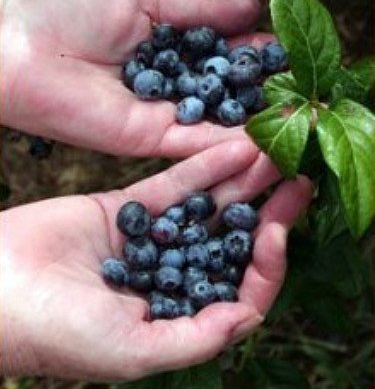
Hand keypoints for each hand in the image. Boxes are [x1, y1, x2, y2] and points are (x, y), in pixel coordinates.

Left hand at [0, 0, 271, 156]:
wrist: (21, 47)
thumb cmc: (72, 11)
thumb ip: (200, 10)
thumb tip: (252, 6)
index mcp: (168, 51)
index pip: (222, 55)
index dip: (255, 52)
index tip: (287, 48)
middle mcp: (168, 89)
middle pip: (223, 94)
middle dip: (259, 91)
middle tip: (297, 88)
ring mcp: (158, 117)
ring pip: (214, 124)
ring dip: (251, 122)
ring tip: (291, 118)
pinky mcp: (146, 140)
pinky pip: (194, 143)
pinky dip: (226, 143)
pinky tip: (261, 137)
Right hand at [1, 141, 311, 380]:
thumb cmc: (55, 332)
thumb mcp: (130, 351)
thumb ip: (192, 338)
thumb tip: (247, 317)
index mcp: (177, 317)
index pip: (239, 290)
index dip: (266, 263)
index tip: (279, 230)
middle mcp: (171, 277)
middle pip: (231, 243)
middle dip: (267, 213)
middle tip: (297, 180)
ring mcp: (151, 239)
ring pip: (207, 208)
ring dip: (241, 182)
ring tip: (271, 153)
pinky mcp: (128, 208)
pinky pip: (173, 184)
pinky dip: (203, 167)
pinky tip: (231, 148)